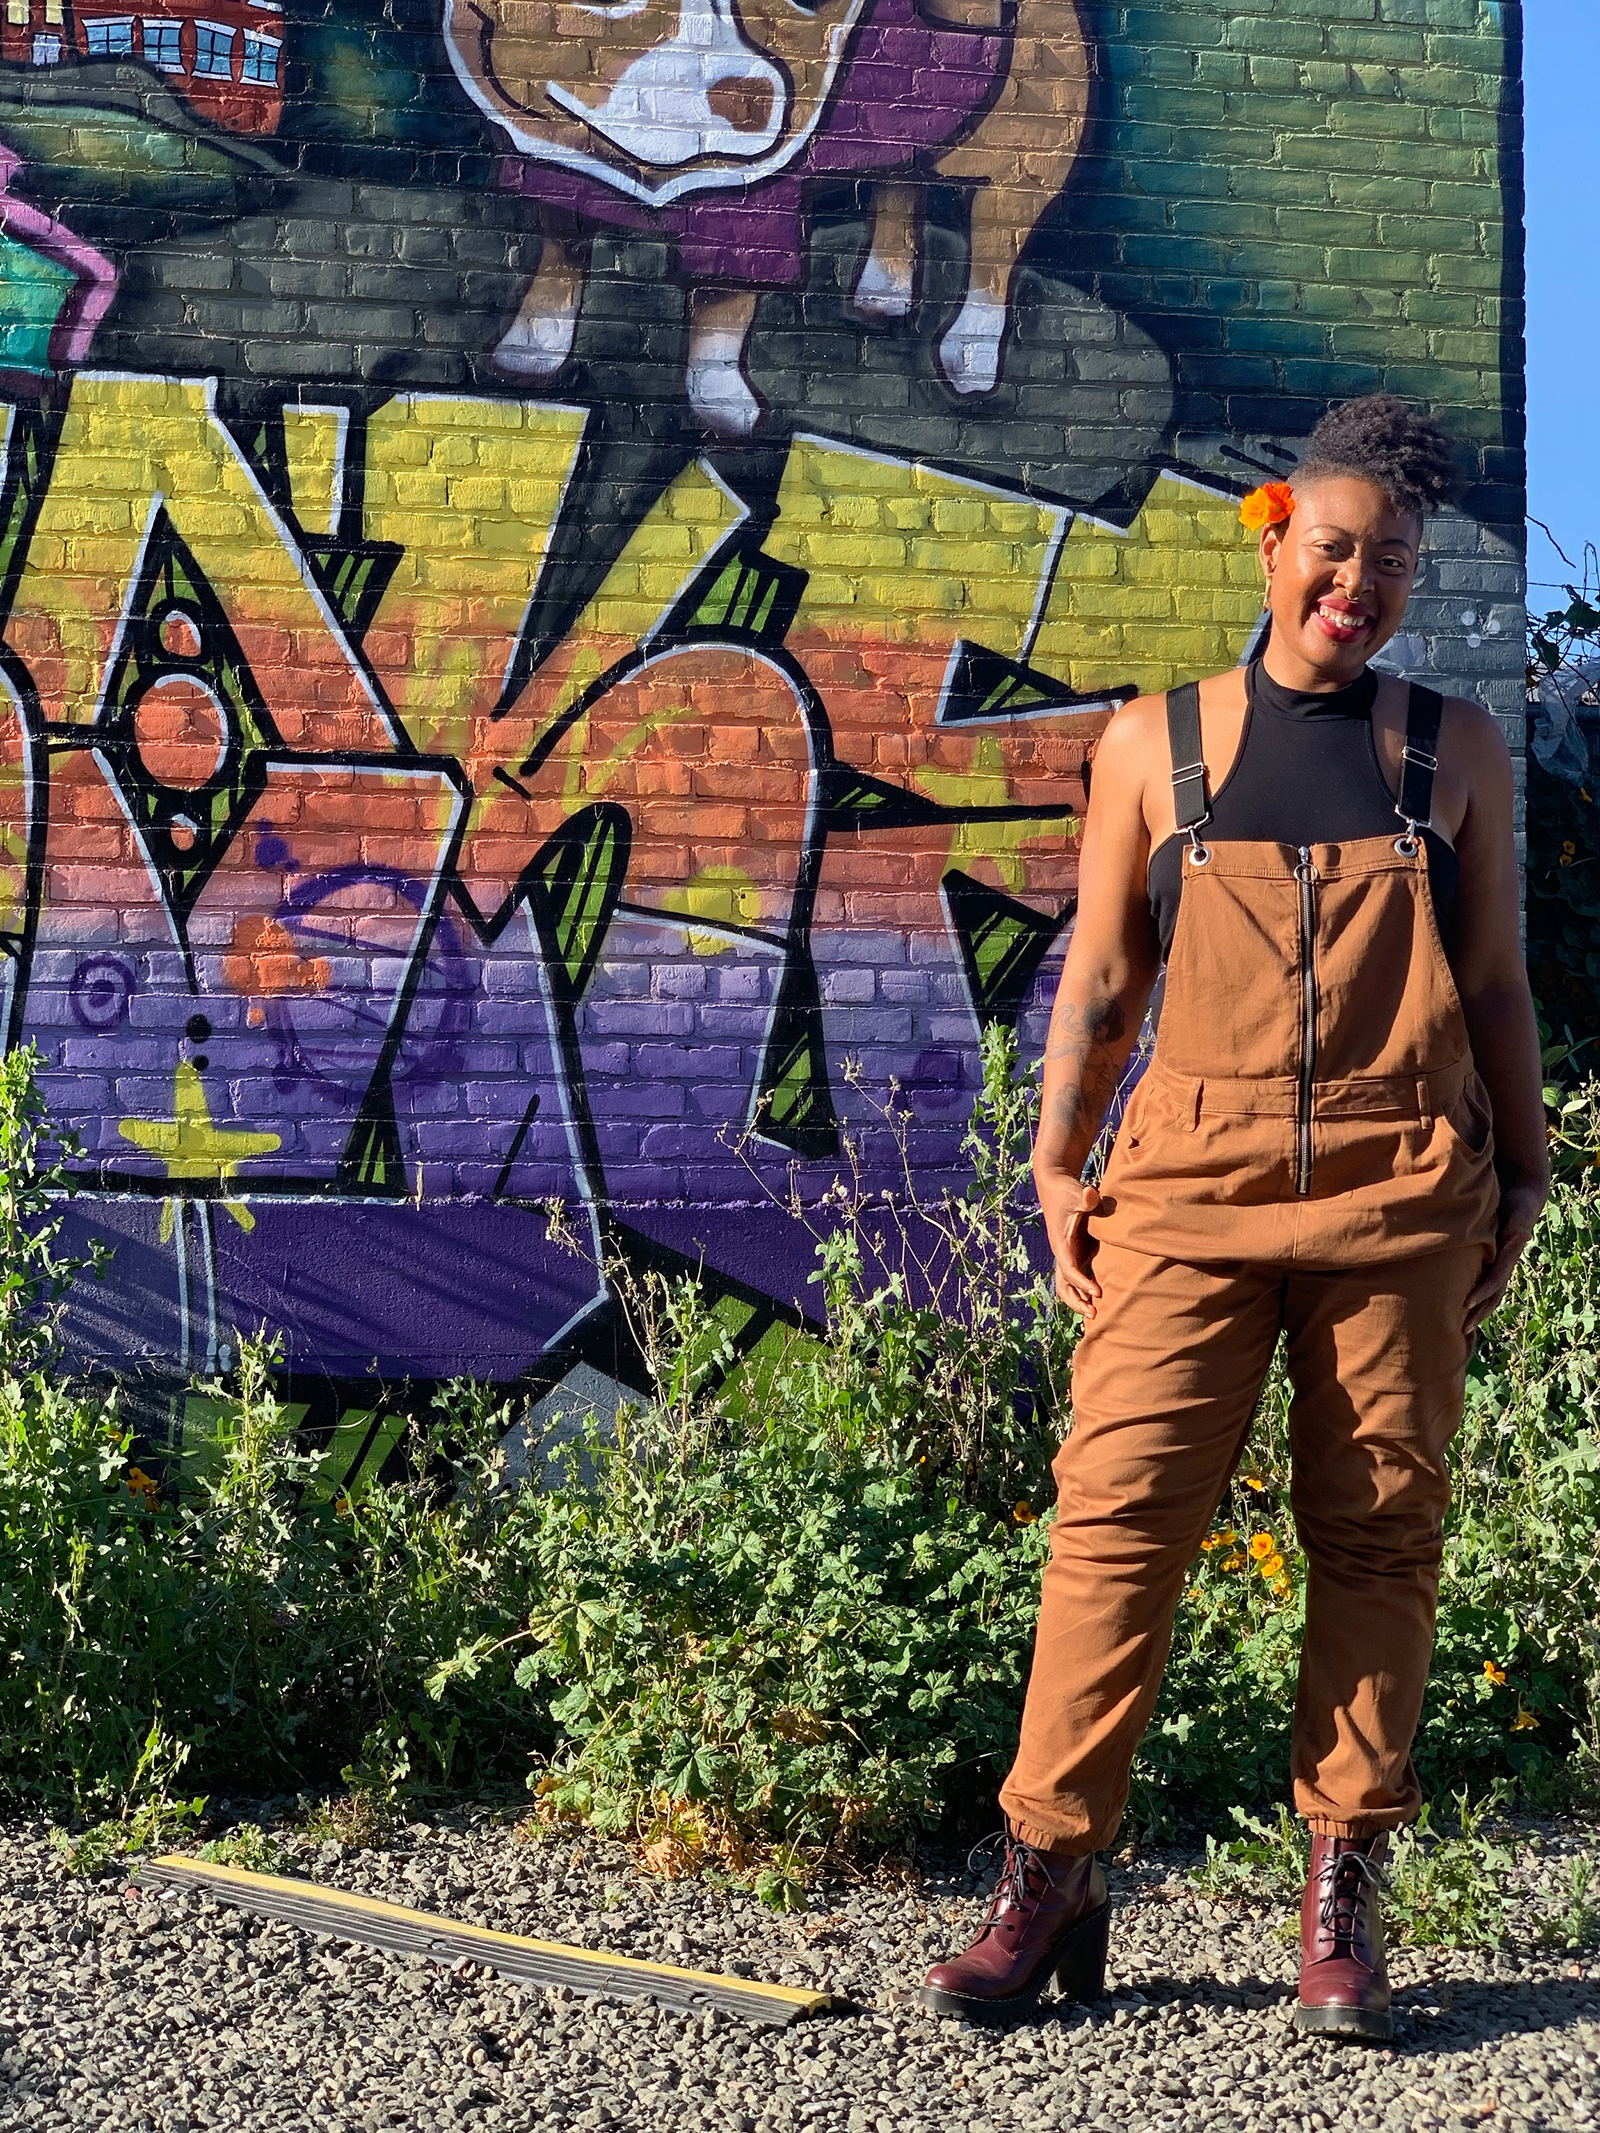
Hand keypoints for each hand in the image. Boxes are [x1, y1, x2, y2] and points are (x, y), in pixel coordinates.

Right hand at [1051, 1181, 1102, 1318]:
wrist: (1055, 1184)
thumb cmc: (1066, 1190)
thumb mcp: (1075, 1192)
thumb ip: (1085, 1197)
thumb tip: (1091, 1195)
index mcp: (1061, 1244)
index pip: (1069, 1270)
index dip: (1082, 1283)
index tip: (1098, 1293)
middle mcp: (1063, 1253)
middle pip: (1065, 1286)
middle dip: (1077, 1302)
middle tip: (1095, 1314)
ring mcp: (1068, 1254)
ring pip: (1069, 1285)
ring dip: (1080, 1300)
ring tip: (1097, 1314)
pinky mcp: (1076, 1252)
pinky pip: (1079, 1276)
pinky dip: (1086, 1290)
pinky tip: (1100, 1298)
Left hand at [1463, 1179, 1548, 1335]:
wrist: (1523, 1199)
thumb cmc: (1519, 1206)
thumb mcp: (1518, 1216)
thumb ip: (1518, 1227)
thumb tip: (1522, 1235)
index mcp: (1508, 1258)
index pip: (1494, 1281)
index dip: (1481, 1294)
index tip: (1466, 1306)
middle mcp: (1504, 1265)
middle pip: (1492, 1295)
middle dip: (1479, 1313)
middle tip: (1463, 1330)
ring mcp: (1498, 1265)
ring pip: (1489, 1294)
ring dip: (1477, 1311)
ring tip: (1462, 1328)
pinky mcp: (1492, 1261)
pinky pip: (1483, 1284)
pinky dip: (1476, 1298)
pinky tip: (1461, 1308)